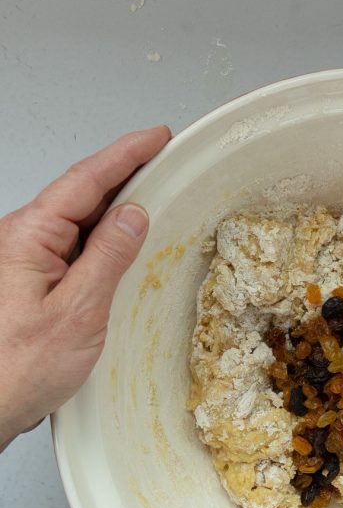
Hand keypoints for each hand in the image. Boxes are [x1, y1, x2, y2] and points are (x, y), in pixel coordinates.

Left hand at [0, 126, 170, 450]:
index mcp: (29, 237)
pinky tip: (120, 243)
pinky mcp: (30, 281)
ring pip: (75, 220)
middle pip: (79, 193)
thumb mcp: (78, 311)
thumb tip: (133, 217)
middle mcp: (21, 240)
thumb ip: (107, 257)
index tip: (155, 139)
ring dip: (112, 207)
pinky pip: (71, 245)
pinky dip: (101, 238)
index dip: (124, 155)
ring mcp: (24, 260)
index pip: (84, 180)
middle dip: (122, 173)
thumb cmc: (17, 369)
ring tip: (149, 196)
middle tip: (160, 160)